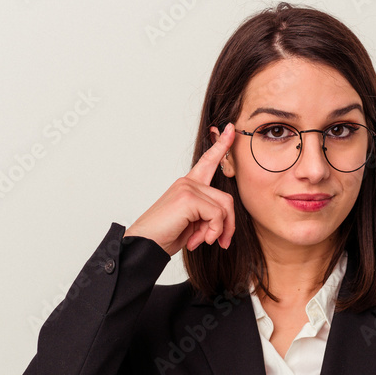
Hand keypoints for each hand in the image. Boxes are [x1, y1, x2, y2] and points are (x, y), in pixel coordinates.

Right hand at [124, 123, 236, 255]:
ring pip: (223, 208)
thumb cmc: (165, 235)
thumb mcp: (193, 223)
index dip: (221, 145)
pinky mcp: (188, 197)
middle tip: (219, 242)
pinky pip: (216, 215)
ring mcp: (187, 187)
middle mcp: (188, 182)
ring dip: (217, 230)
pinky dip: (212, 232)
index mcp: (188, 185)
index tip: (230, 129)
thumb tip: (225, 220)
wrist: (144, 245)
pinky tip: (197, 240)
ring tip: (202, 241)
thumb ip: (208, 214)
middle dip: (228, 224)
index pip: (208, 161)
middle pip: (226, 198)